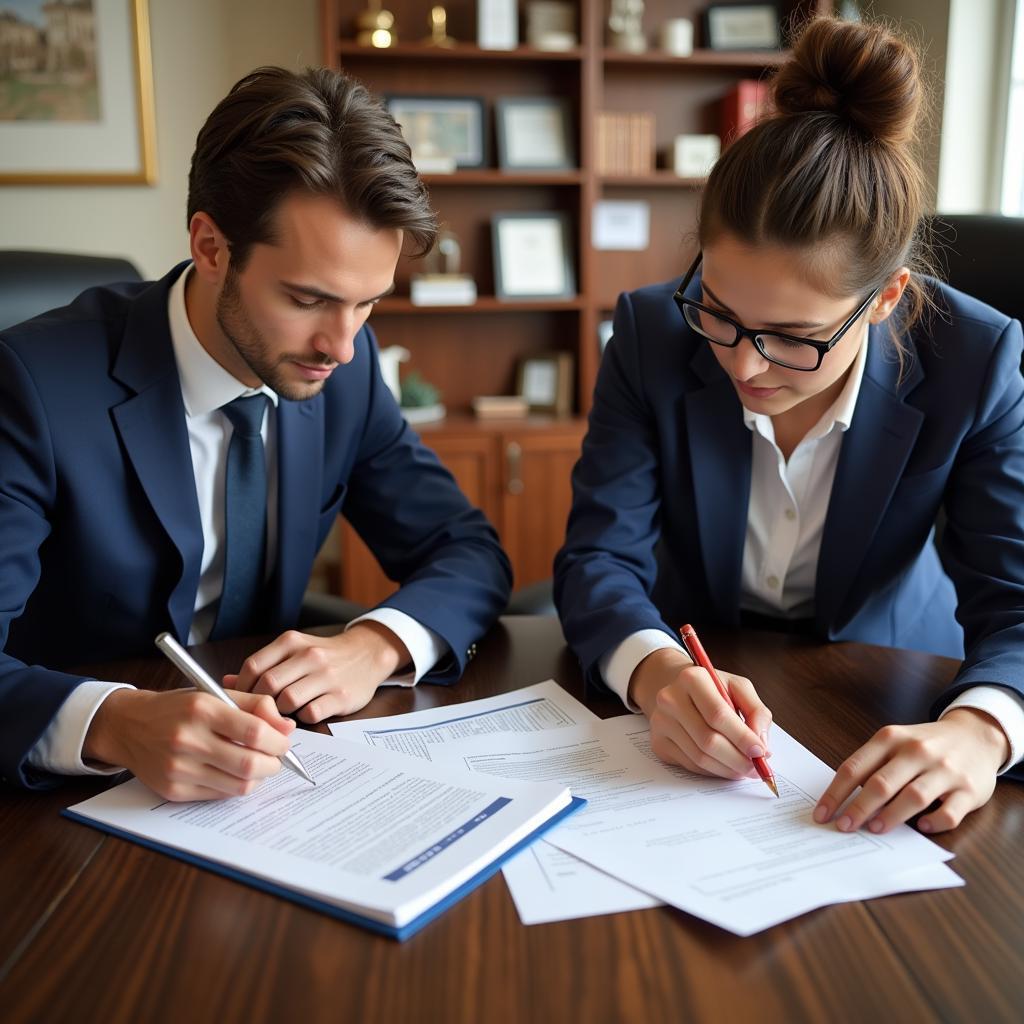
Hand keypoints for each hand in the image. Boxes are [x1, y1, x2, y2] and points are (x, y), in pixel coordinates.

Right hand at [84, 687, 295, 801]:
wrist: (129, 726)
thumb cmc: (179, 708)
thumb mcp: (216, 693)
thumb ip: (256, 706)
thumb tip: (287, 728)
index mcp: (202, 709)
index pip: (255, 732)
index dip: (278, 741)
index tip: (284, 742)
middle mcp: (188, 739)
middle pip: (250, 764)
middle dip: (273, 764)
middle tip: (275, 757)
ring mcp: (179, 768)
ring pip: (238, 785)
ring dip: (258, 778)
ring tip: (256, 764)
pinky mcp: (173, 790)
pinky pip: (219, 795)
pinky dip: (234, 785)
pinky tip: (232, 772)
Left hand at [226, 622, 410, 722]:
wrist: (368, 654)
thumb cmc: (325, 656)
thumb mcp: (294, 651)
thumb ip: (263, 665)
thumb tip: (226, 681)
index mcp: (292, 642)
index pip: (254, 666)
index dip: (242, 688)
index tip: (242, 700)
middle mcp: (309, 656)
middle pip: (267, 685)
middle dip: (259, 704)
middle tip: (260, 713)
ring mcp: (327, 676)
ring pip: (287, 701)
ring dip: (281, 713)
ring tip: (284, 714)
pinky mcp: (341, 696)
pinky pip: (311, 713)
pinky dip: (303, 718)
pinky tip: (306, 712)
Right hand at [628, 648, 772, 779]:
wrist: (677, 689)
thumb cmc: (712, 689)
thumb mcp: (738, 687)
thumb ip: (757, 711)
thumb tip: (761, 743)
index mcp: (692, 678)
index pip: (718, 714)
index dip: (742, 737)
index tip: (760, 751)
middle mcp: (670, 699)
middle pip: (708, 740)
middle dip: (737, 759)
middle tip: (756, 768)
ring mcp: (661, 722)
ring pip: (699, 757)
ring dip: (727, 769)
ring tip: (744, 768)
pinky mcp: (658, 742)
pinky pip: (690, 765)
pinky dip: (713, 770)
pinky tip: (725, 766)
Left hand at [814, 708, 1008, 834]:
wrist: (976, 734)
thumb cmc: (925, 744)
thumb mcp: (896, 742)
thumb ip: (873, 764)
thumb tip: (843, 800)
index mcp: (891, 738)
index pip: (855, 768)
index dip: (835, 793)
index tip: (822, 814)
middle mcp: (917, 751)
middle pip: (881, 784)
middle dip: (858, 808)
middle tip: (843, 827)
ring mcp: (945, 770)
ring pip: (914, 797)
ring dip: (891, 816)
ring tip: (874, 829)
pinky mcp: (970, 789)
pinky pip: (950, 812)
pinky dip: (934, 822)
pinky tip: (922, 827)